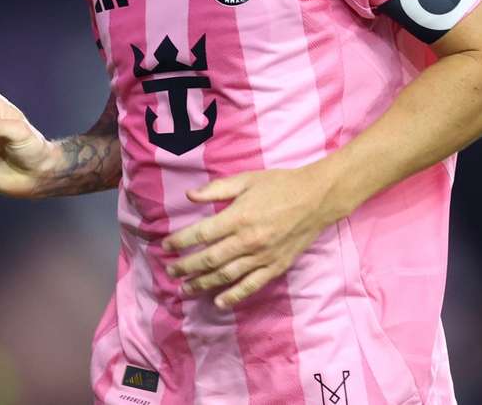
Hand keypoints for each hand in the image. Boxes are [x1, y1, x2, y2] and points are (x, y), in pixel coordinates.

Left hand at [162, 164, 341, 309]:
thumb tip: (189, 196)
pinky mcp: (276, 267)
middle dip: (185, 268)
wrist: (316, 198)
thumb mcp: (246, 180)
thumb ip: (216, 189)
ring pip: (226, 276)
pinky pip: (251, 286)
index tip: (165, 247)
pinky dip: (233, 296)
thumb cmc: (279, 185)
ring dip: (202, 284)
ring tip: (185, 289)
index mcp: (238, 217)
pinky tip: (218, 302)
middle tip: (170, 272)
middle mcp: (248, 241)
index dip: (180, 242)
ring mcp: (262, 257)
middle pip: (209, 259)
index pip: (201, 234)